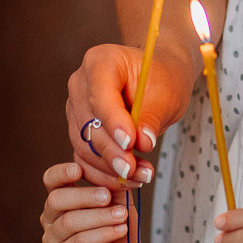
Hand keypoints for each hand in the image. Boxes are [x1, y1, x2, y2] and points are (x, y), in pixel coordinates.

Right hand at [41, 163, 135, 242]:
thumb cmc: (119, 227)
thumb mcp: (119, 199)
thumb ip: (113, 183)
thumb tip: (115, 165)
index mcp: (62, 197)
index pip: (51, 179)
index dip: (61, 173)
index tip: (78, 169)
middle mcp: (51, 217)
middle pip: (56, 200)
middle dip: (84, 196)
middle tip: (107, 196)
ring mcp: (53, 239)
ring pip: (70, 222)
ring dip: (100, 216)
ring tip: (121, 215)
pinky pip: (79, 242)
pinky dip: (102, 234)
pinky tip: (119, 230)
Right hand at [65, 42, 194, 188]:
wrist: (159, 78)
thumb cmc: (163, 78)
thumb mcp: (167, 92)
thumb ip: (151, 116)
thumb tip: (142, 142)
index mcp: (99, 61)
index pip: (99, 94)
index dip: (113, 121)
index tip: (130, 142)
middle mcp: (80, 84)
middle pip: (88, 124)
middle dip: (113, 151)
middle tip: (135, 169)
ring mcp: (76, 108)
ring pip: (84, 145)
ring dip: (111, 167)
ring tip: (141, 175)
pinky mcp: (78, 131)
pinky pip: (84, 157)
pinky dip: (104, 174)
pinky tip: (128, 181)